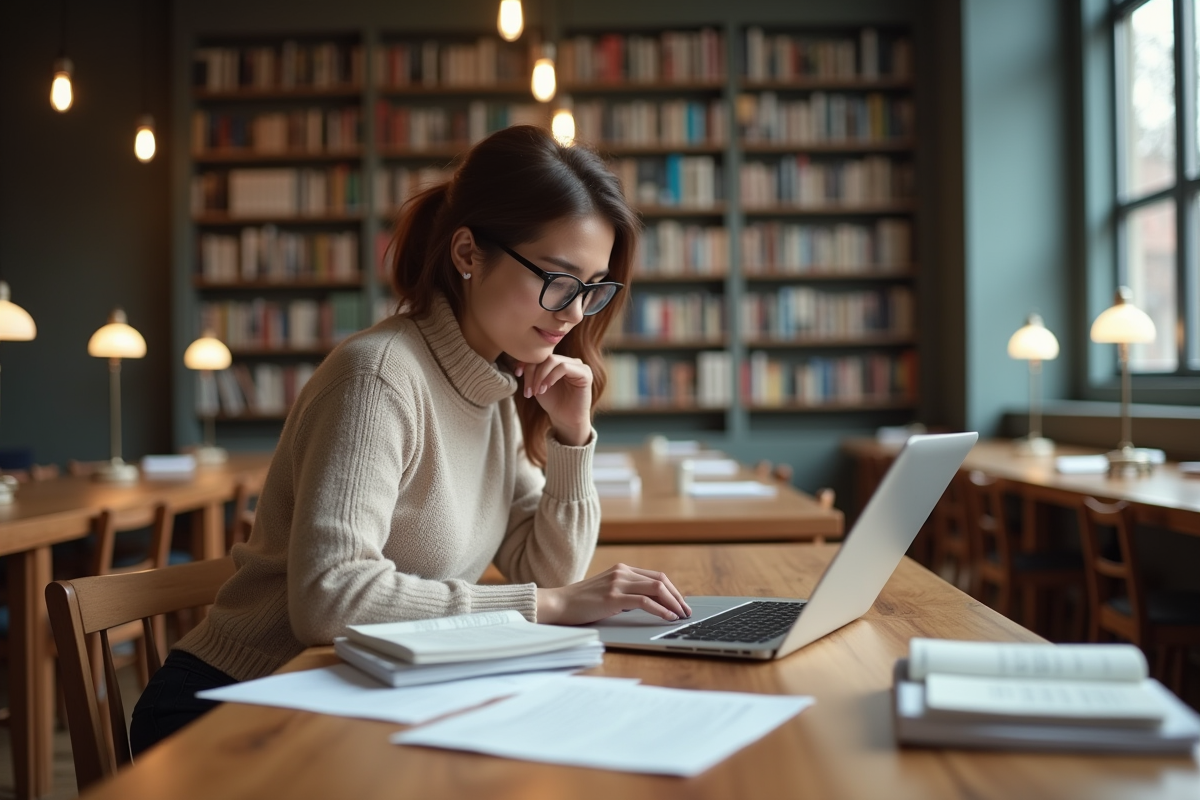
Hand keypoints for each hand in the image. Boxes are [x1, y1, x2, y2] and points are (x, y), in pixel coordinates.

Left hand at [514, 355, 591, 445]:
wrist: (566, 420)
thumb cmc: (553, 402)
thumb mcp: (537, 384)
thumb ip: (532, 372)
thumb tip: (519, 362)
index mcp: (558, 361)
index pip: (540, 355)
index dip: (527, 362)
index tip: (517, 374)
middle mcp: (569, 360)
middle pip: (545, 357)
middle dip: (532, 373)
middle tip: (528, 390)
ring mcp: (578, 365)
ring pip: (553, 360)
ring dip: (540, 376)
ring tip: (537, 391)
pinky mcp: (585, 373)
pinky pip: (564, 367)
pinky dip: (551, 377)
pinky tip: (545, 388)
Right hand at [535, 563, 692, 624]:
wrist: (558, 604)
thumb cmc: (581, 602)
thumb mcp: (607, 592)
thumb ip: (626, 593)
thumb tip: (649, 604)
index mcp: (622, 570)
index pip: (656, 577)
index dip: (673, 590)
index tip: (681, 604)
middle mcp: (622, 572)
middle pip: (661, 581)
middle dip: (677, 597)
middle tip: (686, 611)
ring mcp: (618, 583)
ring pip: (656, 589)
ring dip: (673, 603)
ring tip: (680, 615)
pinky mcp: (613, 597)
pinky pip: (645, 602)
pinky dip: (661, 610)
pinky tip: (668, 617)